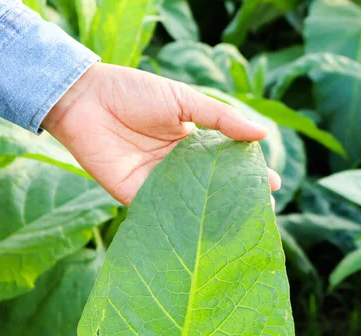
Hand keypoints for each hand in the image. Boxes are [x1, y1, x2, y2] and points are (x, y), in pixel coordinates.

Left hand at [42, 62, 280, 205]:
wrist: (86, 98)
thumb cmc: (135, 92)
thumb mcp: (185, 100)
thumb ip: (223, 119)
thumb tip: (263, 134)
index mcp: (192, 142)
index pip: (227, 161)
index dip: (250, 172)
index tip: (274, 184)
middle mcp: (178, 166)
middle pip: (214, 187)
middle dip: (238, 198)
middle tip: (266, 210)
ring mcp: (158, 182)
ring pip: (193, 203)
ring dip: (216, 215)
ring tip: (245, 224)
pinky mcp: (135, 196)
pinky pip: (164, 211)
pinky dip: (185, 222)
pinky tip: (207, 232)